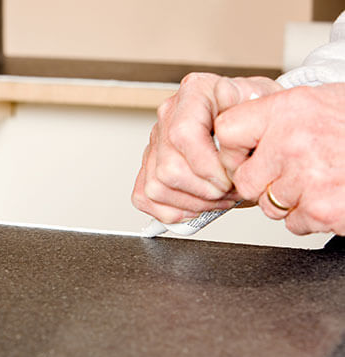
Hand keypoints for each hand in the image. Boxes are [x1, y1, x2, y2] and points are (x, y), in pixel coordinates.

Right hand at [131, 73, 282, 222]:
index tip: (229, 178)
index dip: (206, 166)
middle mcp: (169, 116)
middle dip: (204, 191)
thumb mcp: (264, 100)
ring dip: (192, 203)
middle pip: (168, 169)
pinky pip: (145, 197)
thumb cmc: (256, 114)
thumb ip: (246, 97)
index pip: (183, 135)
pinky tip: (196, 204)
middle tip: (229, 191)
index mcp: (193, 93)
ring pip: (156, 187)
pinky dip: (171, 210)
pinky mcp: (150, 166)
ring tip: (218, 198)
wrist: (252, 125)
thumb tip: (226, 93)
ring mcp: (156, 142)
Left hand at [215, 83, 344, 234]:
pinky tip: (331, 196)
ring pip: (268, 205)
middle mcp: (294, 141)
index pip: (227, 131)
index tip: (245, 154)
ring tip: (320, 180)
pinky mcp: (322, 208)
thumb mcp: (320, 102)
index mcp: (289, 108)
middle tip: (292, 172)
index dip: (232, 149)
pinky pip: (293, 223)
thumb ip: (276, 115)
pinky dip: (310, 216)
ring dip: (289, 201)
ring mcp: (308, 177)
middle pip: (244, 179)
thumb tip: (230, 132)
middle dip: (263, 183)